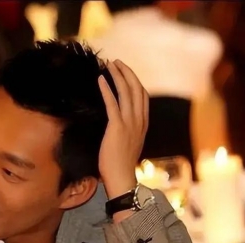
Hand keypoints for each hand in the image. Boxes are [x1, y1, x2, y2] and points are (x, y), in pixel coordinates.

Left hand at [97, 60, 148, 199]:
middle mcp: (139, 121)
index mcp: (143, 125)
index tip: (125, 72)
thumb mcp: (129, 144)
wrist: (122, 178)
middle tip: (116, 62)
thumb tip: (118, 125)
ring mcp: (130, 124)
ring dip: (118, 75)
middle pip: (136, 89)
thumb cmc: (121, 165)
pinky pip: (112, 103)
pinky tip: (101, 79)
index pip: (143, 97)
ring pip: (126, 92)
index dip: (135, 81)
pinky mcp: (117, 127)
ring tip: (109, 64)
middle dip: (127, 73)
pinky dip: (107, 89)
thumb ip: (128, 132)